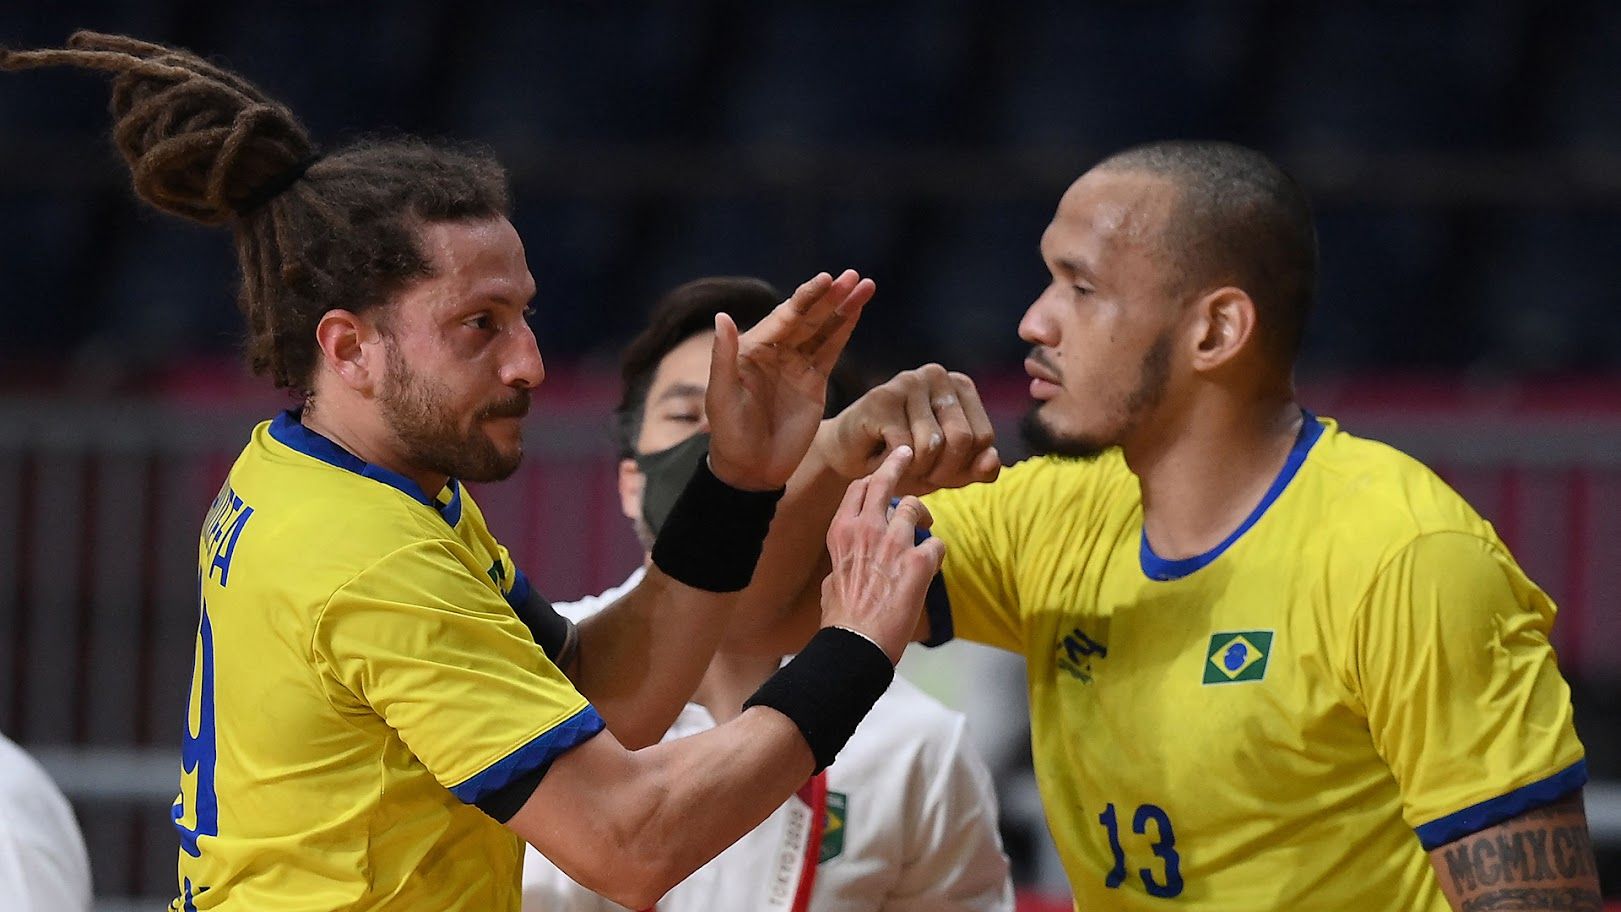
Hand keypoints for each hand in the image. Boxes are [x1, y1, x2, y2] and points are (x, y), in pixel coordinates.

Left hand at [707, 270, 874, 491]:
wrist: (751, 470)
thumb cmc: (729, 435)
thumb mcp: (722, 397)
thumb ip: (724, 357)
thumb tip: (722, 316)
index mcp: (752, 349)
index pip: (784, 316)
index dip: (806, 298)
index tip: (826, 279)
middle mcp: (775, 351)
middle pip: (808, 317)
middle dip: (830, 296)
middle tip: (854, 276)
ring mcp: (796, 366)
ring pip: (823, 330)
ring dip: (843, 308)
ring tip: (865, 285)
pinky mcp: (814, 383)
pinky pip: (831, 351)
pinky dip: (845, 331)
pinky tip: (857, 311)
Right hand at [813, 363, 999, 494]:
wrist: (850, 457)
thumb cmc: (904, 459)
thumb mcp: (948, 469)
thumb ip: (977, 467)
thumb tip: (992, 460)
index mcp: (960, 387)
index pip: (983, 438)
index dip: (962, 468)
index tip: (938, 472)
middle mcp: (938, 375)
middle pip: (962, 439)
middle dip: (940, 471)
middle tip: (917, 471)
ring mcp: (909, 381)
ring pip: (932, 445)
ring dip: (915, 469)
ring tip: (898, 461)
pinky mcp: (882, 398)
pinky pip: (904, 448)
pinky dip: (894, 465)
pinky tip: (880, 455)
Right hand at [820, 446, 945, 664]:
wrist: (856, 643)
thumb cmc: (840, 620)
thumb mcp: (830, 581)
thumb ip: (843, 562)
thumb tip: (846, 563)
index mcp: (842, 532)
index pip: (858, 489)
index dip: (873, 480)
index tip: (882, 475)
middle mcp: (867, 528)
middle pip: (885, 481)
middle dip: (897, 463)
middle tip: (908, 453)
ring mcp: (894, 542)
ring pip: (917, 508)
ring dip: (923, 519)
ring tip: (925, 531)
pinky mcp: (919, 561)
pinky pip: (936, 543)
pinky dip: (935, 554)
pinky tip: (929, 569)